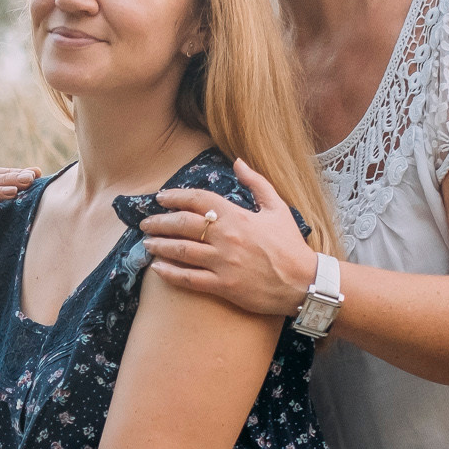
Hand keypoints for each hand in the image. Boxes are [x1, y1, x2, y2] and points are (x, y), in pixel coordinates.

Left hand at [138, 160, 317, 318]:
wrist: (303, 282)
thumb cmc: (290, 245)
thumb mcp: (278, 208)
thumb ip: (257, 183)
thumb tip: (238, 162)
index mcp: (238, 216)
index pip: (199, 199)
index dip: (176, 196)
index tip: (161, 198)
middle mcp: (227, 238)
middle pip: (184, 224)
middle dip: (160, 222)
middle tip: (145, 223)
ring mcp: (223, 263)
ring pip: (182, 251)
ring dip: (160, 245)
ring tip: (146, 243)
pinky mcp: (224, 286)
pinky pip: (189, 279)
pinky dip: (170, 273)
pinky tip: (157, 269)